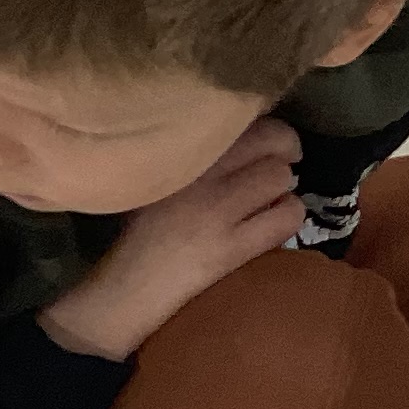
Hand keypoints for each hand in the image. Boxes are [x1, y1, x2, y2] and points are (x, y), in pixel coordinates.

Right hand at [37, 118, 306, 360]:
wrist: (120, 290)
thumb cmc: (136, 233)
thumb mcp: (157, 179)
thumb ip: (194, 156)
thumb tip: (246, 139)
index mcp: (178, 149)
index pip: (242, 118)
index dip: (267, 130)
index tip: (269, 145)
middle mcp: (198, 170)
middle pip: (273, 138)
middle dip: (286, 152)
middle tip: (284, 167)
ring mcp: (216, 208)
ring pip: (282, 177)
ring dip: (283, 190)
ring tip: (269, 203)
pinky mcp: (231, 246)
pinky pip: (286, 218)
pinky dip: (287, 219)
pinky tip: (271, 228)